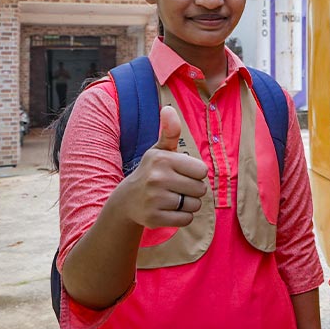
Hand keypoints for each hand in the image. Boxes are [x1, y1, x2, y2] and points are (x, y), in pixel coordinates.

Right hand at [113, 106, 207, 228]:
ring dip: (189, 204)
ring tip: (172, 198)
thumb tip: (168, 108)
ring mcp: (155, 200)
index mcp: (163, 159)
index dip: (195, 174)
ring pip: (195, 205)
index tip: (181, 173)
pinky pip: (186, 220)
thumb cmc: (152, 171)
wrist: (127, 200)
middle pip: (201, 189)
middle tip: (176, 188)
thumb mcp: (159, 150)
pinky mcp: (154, 218)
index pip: (202, 171)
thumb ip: (170, 131)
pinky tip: (168, 210)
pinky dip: (182, 217)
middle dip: (193, 190)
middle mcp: (157, 178)